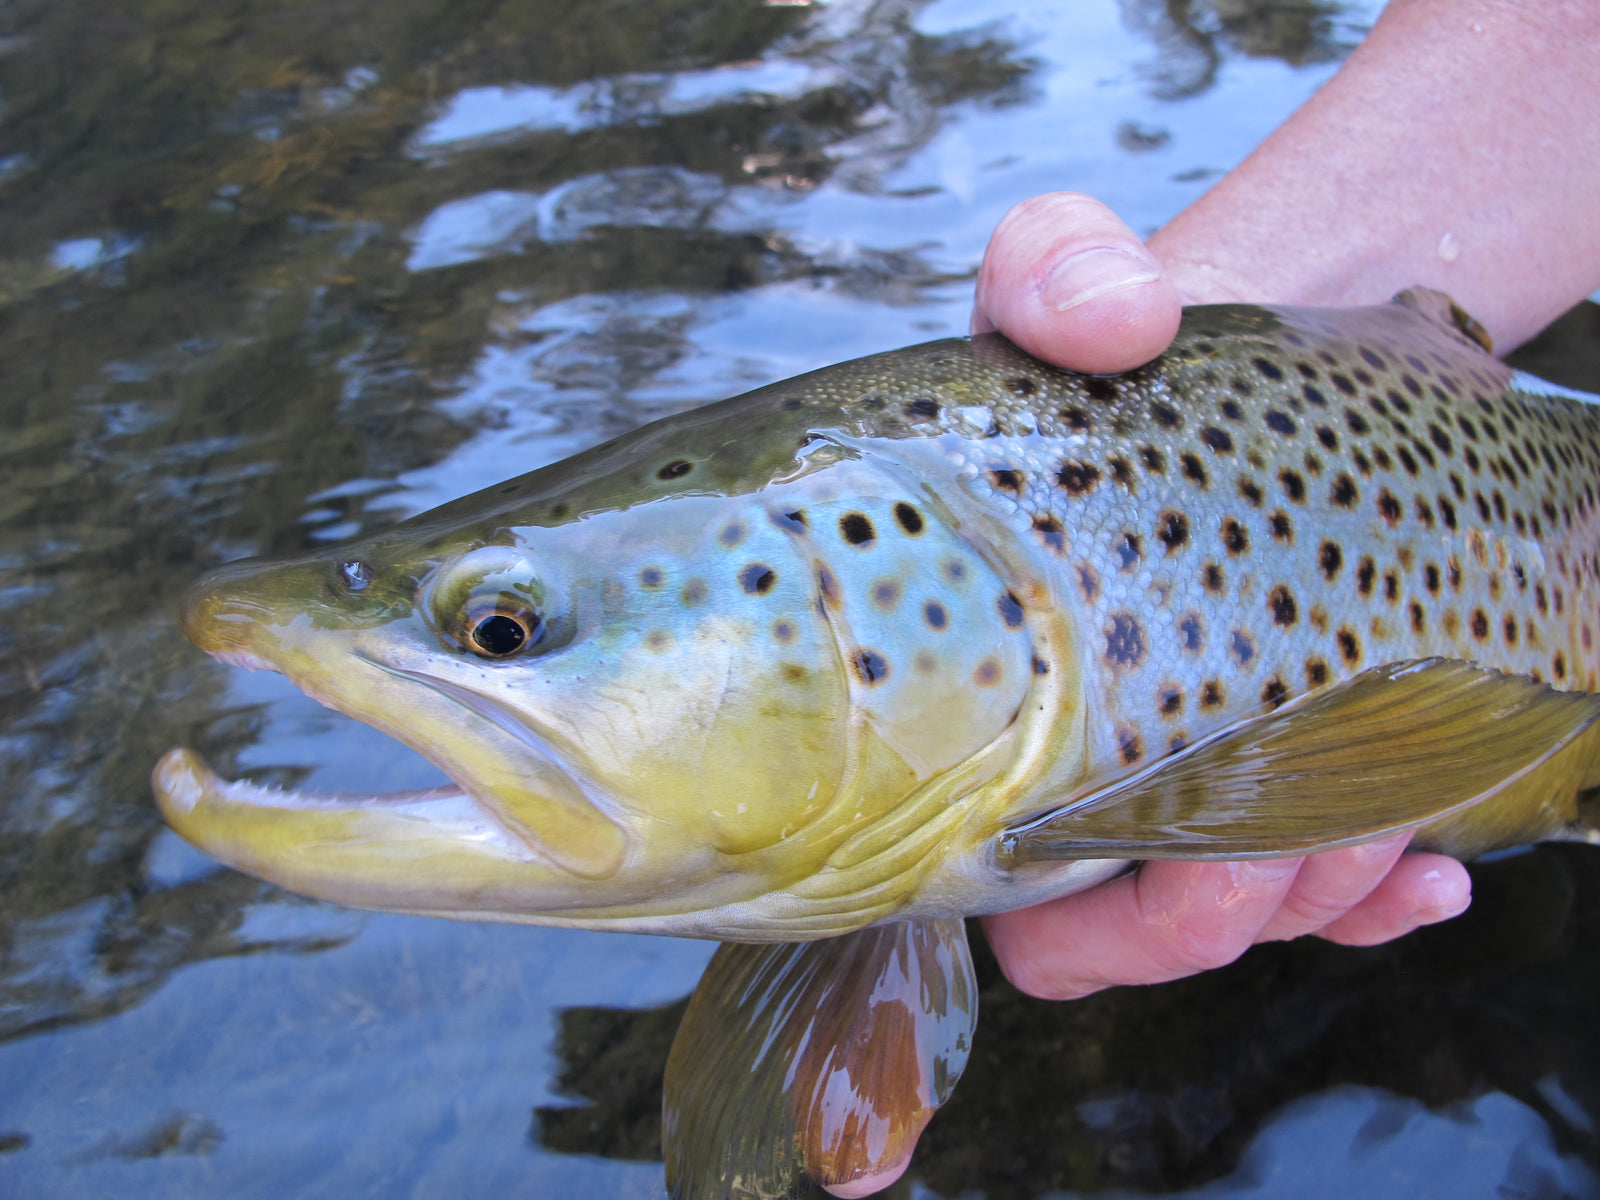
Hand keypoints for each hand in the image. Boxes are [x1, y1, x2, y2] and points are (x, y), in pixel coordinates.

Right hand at [973, 193, 1472, 1000]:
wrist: (1238, 340)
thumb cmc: (1125, 335)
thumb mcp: (1066, 276)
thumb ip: (1054, 271)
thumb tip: (1115, 321)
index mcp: (985, 685)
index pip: (988, 874)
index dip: (1073, 908)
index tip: (1163, 859)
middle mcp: (1068, 754)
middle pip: (1111, 928)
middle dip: (1207, 919)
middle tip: (1284, 846)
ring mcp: (1180, 769)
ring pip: (1233, 918)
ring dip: (1311, 895)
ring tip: (1382, 817)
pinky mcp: (1285, 764)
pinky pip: (1325, 891)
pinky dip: (1381, 898)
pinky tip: (1437, 862)